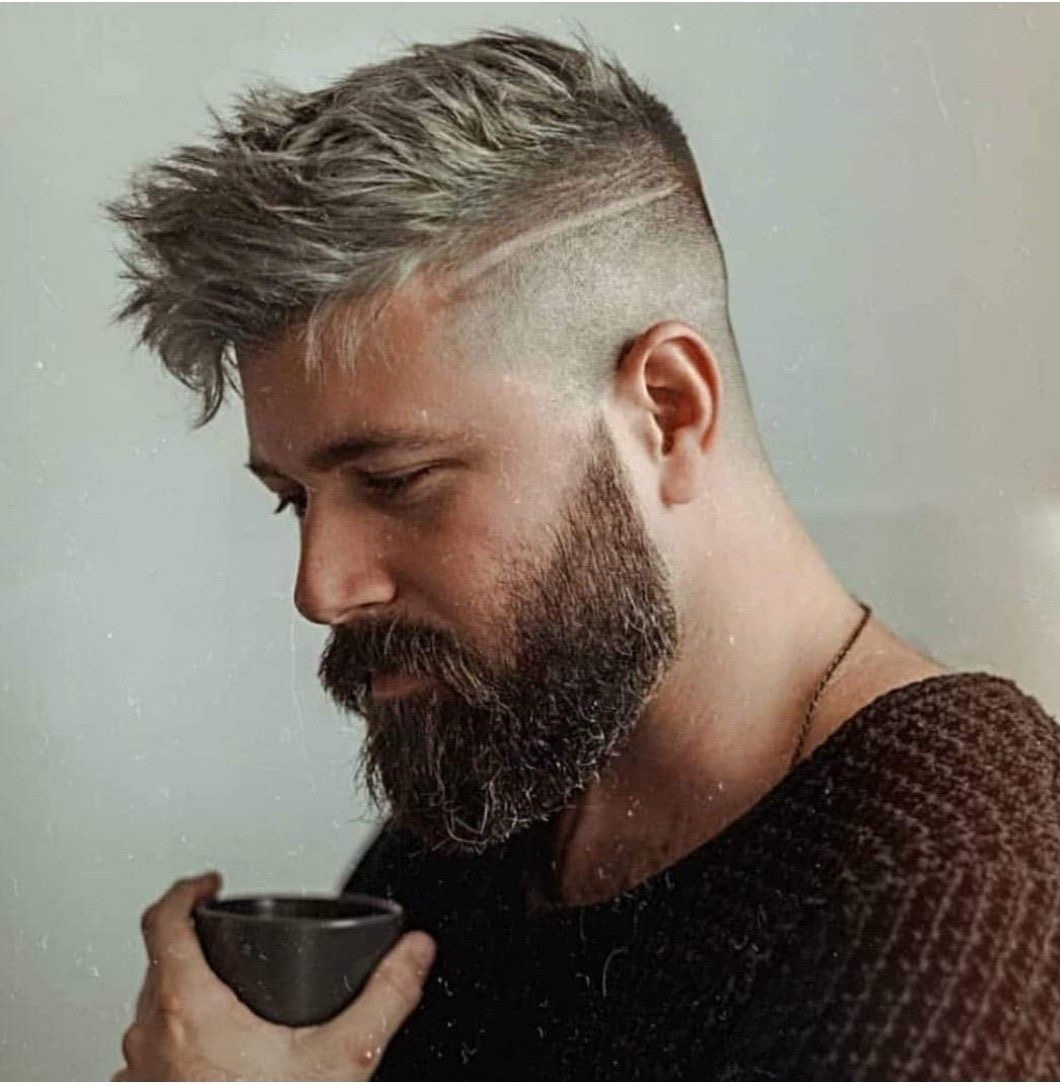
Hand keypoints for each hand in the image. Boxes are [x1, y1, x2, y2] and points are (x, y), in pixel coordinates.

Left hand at [112, 871, 435, 1080]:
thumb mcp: (343, 1058)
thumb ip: (386, 996)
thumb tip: (414, 952)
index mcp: (189, 1009)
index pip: (163, 921)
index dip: (187, 890)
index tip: (210, 883)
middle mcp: (151, 1038)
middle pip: (159, 963)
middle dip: (194, 941)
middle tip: (226, 935)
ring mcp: (140, 1075)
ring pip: (149, 1011)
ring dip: (181, 991)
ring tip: (223, 992)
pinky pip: (148, 1056)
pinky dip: (174, 1039)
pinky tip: (208, 1057)